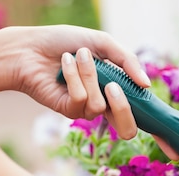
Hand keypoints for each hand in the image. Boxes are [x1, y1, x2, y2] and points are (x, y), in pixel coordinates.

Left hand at [9, 25, 149, 138]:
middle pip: (127, 129)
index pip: (138, 112)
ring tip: (77, 56)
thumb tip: (146, 84)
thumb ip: (127, 61)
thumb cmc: (65, 42)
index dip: (147, 116)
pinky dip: (73, 77)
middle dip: (124, 108)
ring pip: (100, 105)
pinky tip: (64, 63)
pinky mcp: (67, 111)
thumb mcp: (102, 43)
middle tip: (113, 86)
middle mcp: (103, 103)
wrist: (30, 46)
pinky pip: (80, 100)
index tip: (147, 103)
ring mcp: (85, 109)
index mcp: (115, 88)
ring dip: (89, 75)